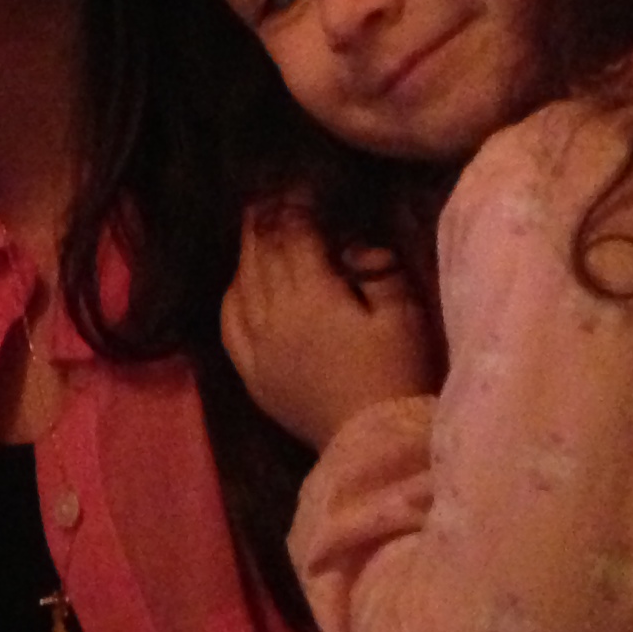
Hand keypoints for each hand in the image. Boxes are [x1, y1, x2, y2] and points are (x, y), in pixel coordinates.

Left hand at [222, 202, 437, 447]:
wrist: (376, 444)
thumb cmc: (398, 375)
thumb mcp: (402, 315)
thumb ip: (377, 270)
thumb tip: (350, 244)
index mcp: (312, 296)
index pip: (294, 237)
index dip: (296, 207)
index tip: (300, 187)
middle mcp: (274, 315)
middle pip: (262, 256)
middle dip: (265, 224)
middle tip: (267, 198)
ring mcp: (258, 348)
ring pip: (242, 286)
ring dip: (247, 254)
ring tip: (254, 232)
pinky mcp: (254, 376)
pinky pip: (231, 327)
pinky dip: (232, 297)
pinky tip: (237, 286)